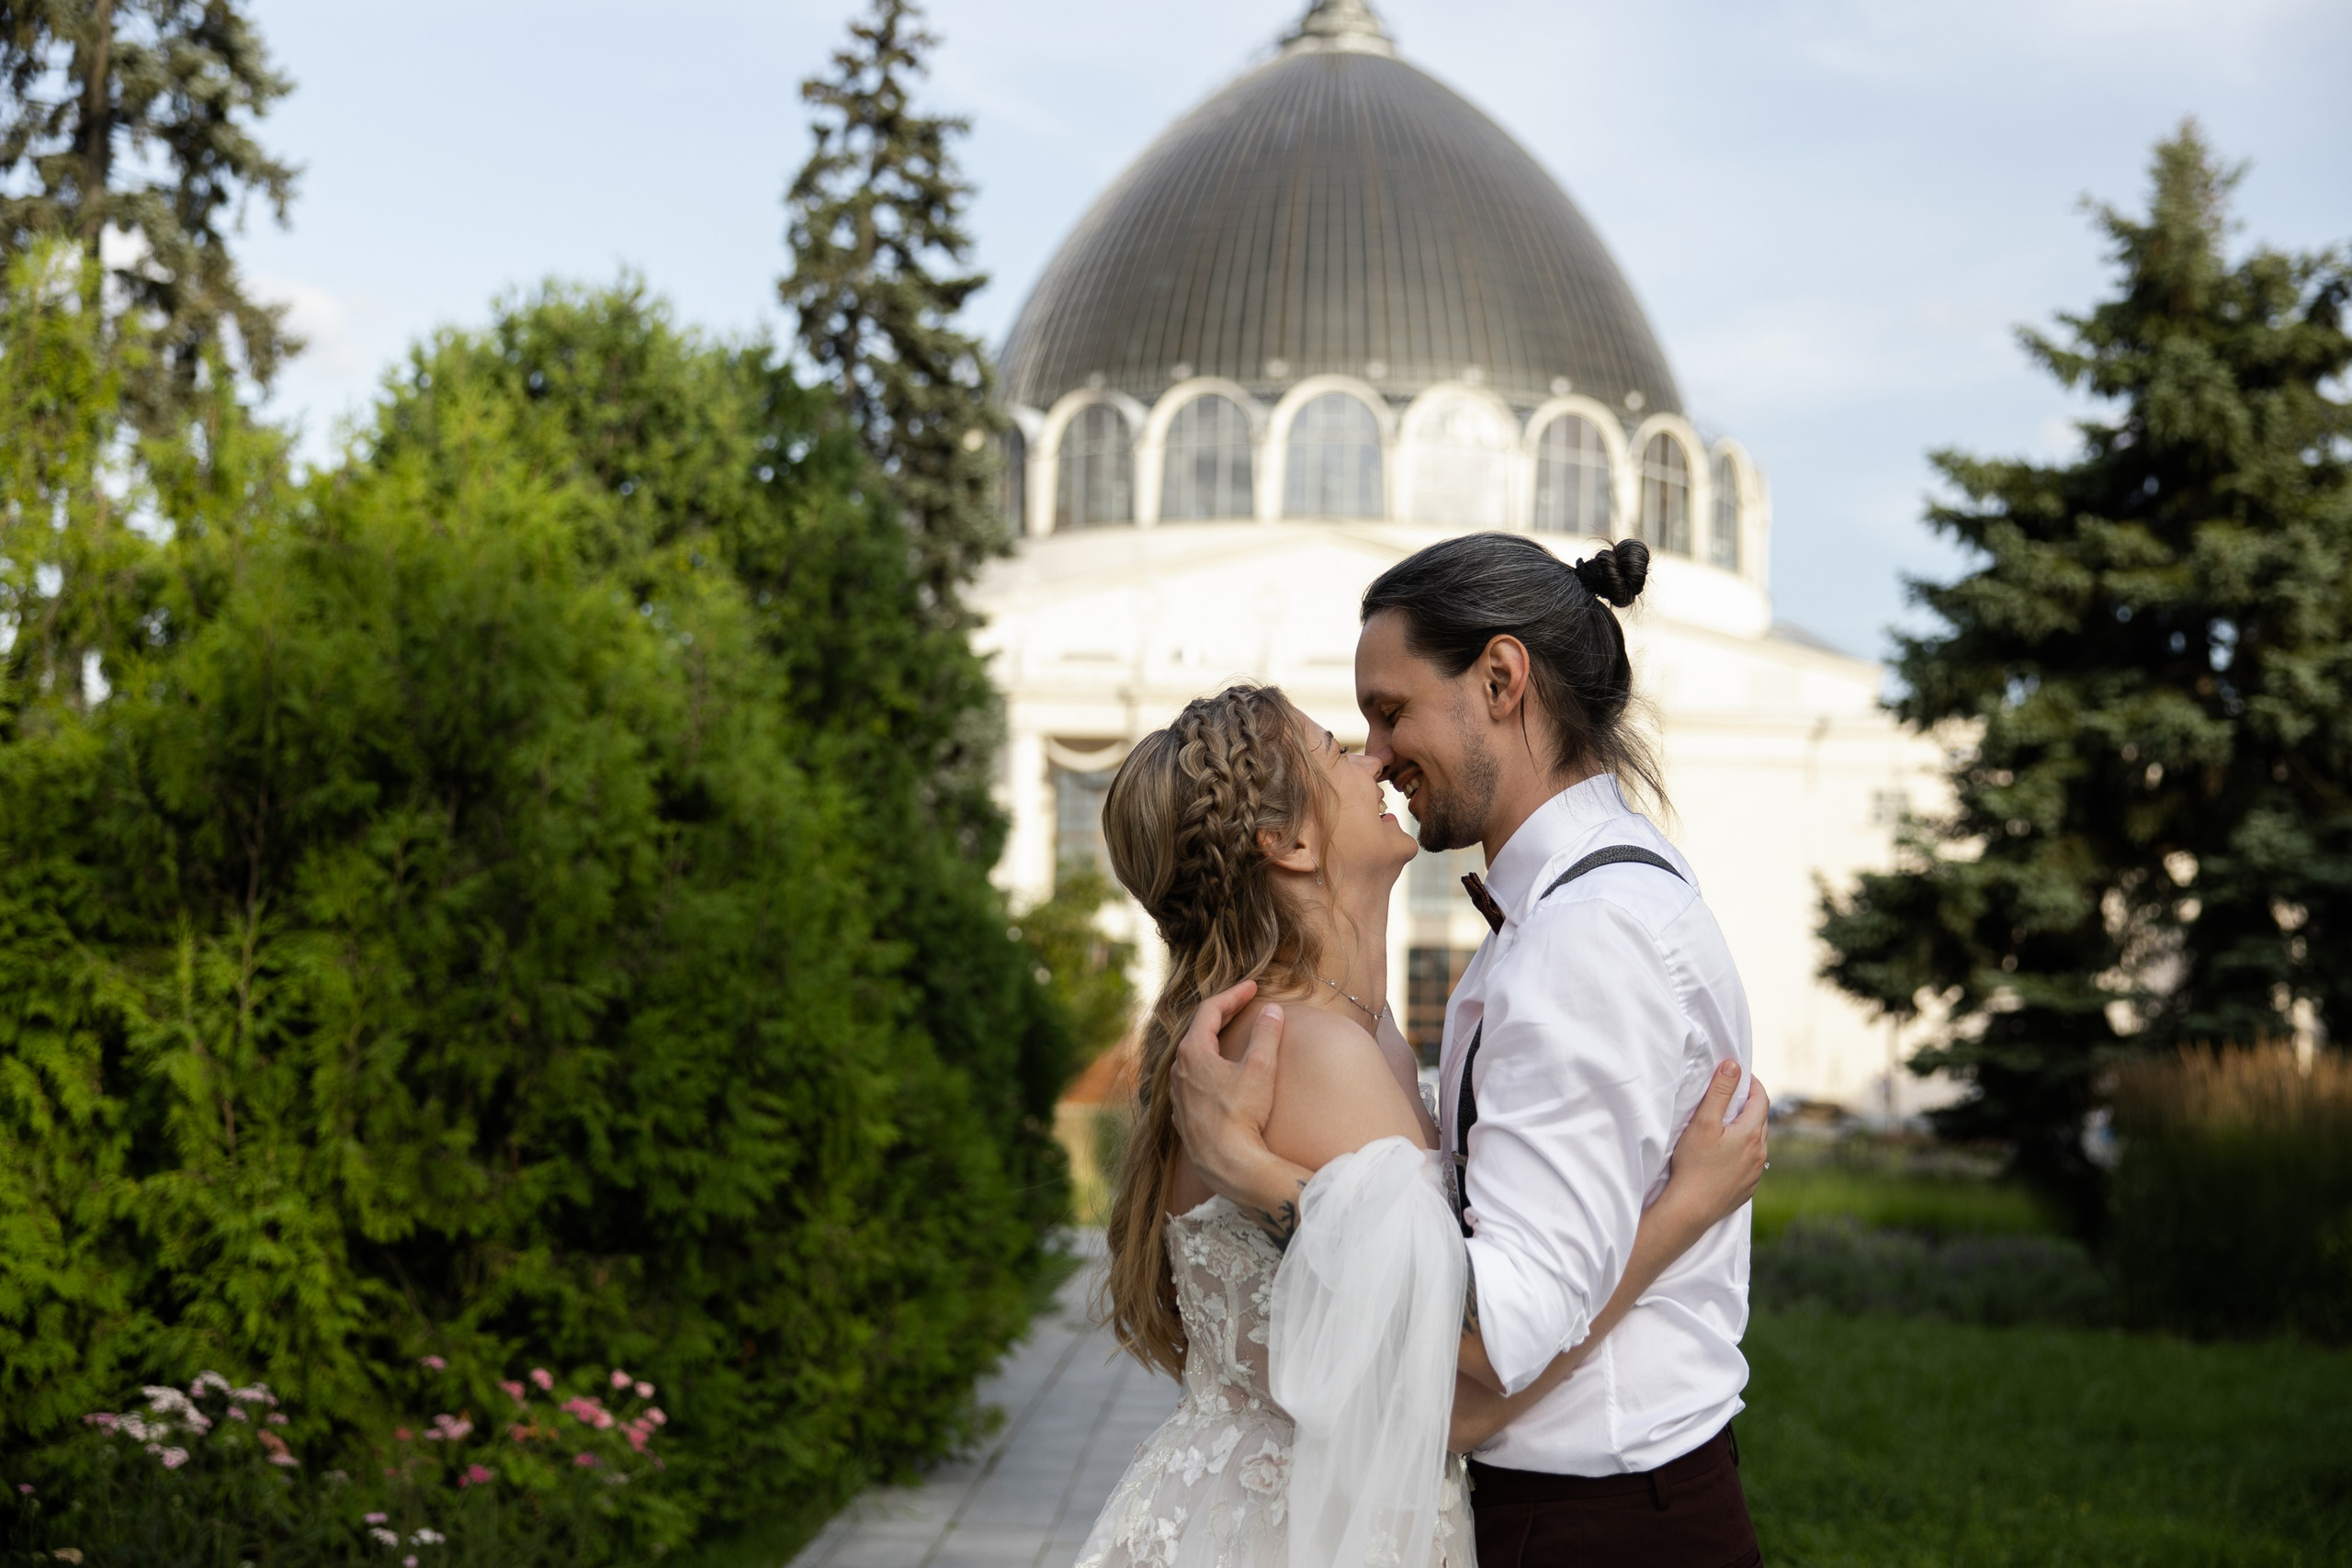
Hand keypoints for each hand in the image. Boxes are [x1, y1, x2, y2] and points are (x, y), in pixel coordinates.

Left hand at [1168, 980, 1284, 1203]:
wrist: (1226, 1163)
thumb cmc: (1241, 1114)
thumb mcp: (1260, 1068)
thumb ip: (1266, 1034)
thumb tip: (1272, 1010)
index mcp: (1193, 1051)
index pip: (1210, 1010)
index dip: (1233, 995)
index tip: (1253, 987)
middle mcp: (1178, 1070)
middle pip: (1198, 1030)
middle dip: (1221, 1014)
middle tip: (1242, 1004)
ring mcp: (1178, 1094)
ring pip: (1191, 1057)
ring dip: (1210, 1041)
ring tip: (1228, 1034)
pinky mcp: (1183, 1115)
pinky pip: (1191, 1081)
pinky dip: (1206, 1068)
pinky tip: (1218, 1075)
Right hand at [1662, 1061, 1769, 1224]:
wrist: (1690, 1209)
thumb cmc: (1693, 1164)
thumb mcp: (1703, 1121)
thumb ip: (1720, 1092)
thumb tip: (1734, 1066)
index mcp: (1751, 1133)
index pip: (1761, 1099)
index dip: (1752, 1084)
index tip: (1739, 1076)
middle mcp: (1759, 1153)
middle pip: (1760, 1120)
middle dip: (1748, 1105)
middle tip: (1729, 1097)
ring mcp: (1755, 1173)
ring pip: (1756, 1143)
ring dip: (1746, 1130)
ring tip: (1725, 1126)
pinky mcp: (1747, 1188)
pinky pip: (1750, 1163)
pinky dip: (1742, 1152)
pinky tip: (1724, 1156)